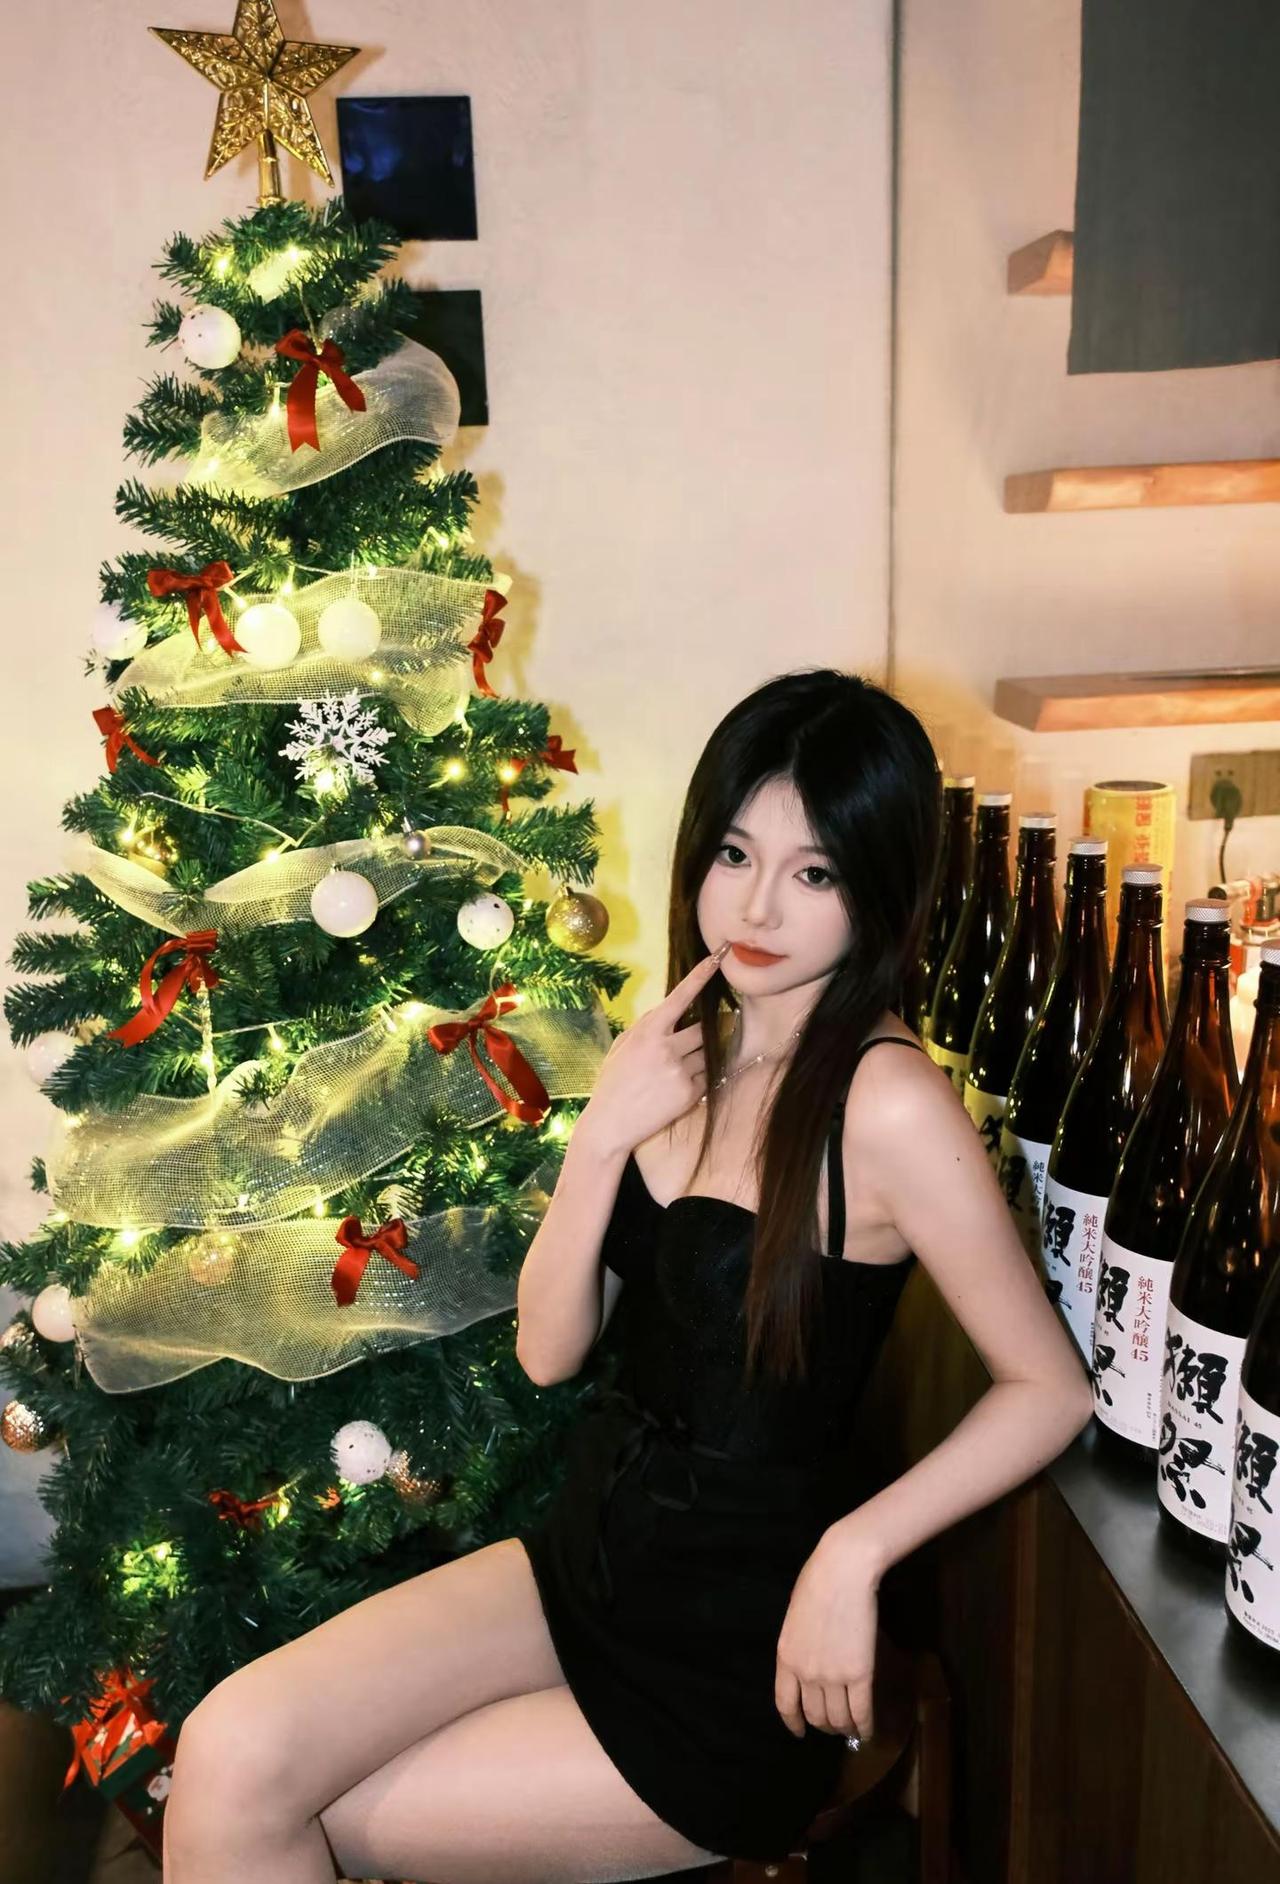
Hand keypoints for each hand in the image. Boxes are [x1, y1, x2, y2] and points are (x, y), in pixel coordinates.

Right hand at [576, 944, 730, 1158]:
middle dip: (713, 1028)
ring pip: (709, 1053)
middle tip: (717, 1028)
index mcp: (648, 1031)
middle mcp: (667, 1047)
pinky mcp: (690, 1093)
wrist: (610, 1125)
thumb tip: (667, 1011)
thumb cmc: (612, 1083)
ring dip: (707, 1054)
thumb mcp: (621, 1047)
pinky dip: (701, 1078)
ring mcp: (680, 1071)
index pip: (681, 997)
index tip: (717, 958)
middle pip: (705, 1028)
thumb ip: (645, 1026)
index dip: (701, 976)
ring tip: (686, 1065)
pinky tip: (679, 1087)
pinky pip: (707, 1077)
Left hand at [774, 1535, 878, 1741]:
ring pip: (838, 1718)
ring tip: (852, 1729)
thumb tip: (808, 1659)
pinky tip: (868, 1731)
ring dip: (846, 1728)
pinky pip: (862, 1711)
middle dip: (825, 1726)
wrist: (842, 1571)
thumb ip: (798, 1645)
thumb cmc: (817, 1582)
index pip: (785, 1704)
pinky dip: (865, 1726)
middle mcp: (806, 1674)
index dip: (793, 1722)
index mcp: (785, 1658)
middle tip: (835, 1726)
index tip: (800, 1732)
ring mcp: (833, 1677)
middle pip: (815, 1715)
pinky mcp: (860, 1674)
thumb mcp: (795, 1617)